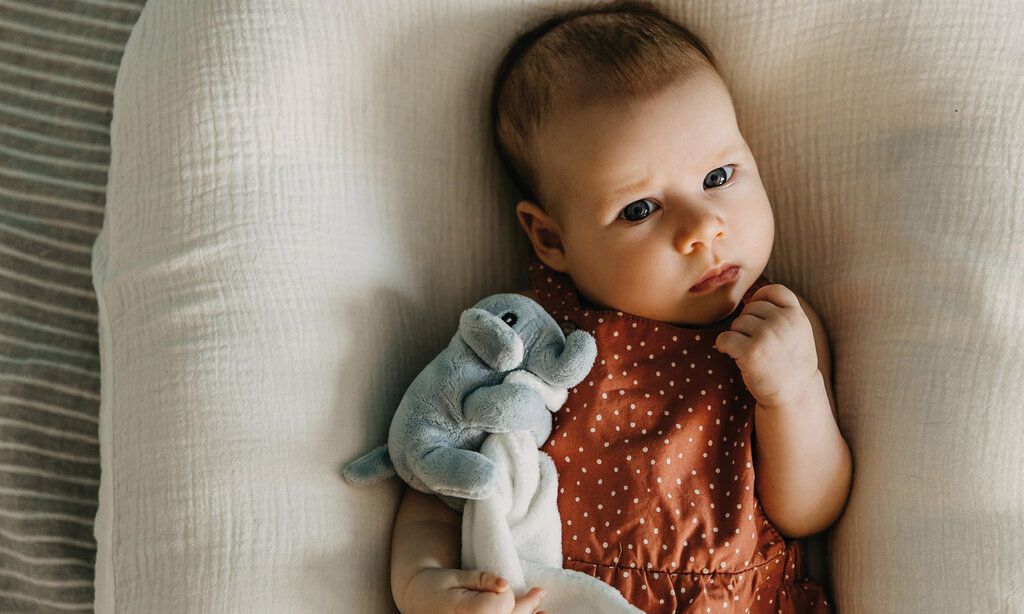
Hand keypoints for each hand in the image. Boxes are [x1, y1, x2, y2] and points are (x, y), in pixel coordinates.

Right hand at [400, 567, 547, 613]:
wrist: (417, 599)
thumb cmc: (435, 584)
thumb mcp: (457, 575)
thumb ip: (482, 580)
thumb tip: (505, 584)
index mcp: (465, 611)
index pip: (501, 605)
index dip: (505, 593)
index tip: (499, 584)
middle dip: (526, 608)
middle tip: (540, 592)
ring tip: (542, 612)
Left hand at [714, 284, 818, 410]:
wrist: (794, 395)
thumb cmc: (791, 363)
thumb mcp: (799, 333)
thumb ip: (783, 313)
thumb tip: (752, 297)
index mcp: (796, 315)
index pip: (774, 290)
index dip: (761, 298)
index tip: (757, 314)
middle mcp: (782, 321)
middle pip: (750, 308)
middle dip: (748, 324)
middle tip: (757, 344)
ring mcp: (766, 335)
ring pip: (737, 323)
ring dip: (738, 337)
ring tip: (752, 353)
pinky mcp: (750, 351)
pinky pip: (724, 338)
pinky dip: (724, 346)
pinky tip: (734, 355)